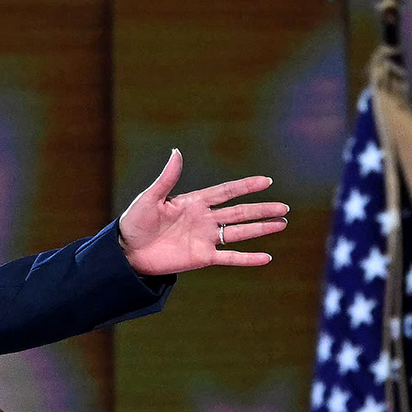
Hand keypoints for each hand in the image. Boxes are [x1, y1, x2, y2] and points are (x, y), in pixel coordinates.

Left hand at [117, 148, 287, 276]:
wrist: (126, 252)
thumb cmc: (134, 222)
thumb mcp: (150, 198)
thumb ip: (167, 178)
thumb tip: (176, 152)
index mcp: (193, 202)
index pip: (226, 192)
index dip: (246, 186)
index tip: (266, 181)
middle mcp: (203, 219)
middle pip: (239, 212)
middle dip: (262, 210)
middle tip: (285, 207)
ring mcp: (205, 239)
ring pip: (239, 232)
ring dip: (261, 229)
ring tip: (282, 223)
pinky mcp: (202, 258)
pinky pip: (229, 257)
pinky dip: (247, 258)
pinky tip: (266, 257)